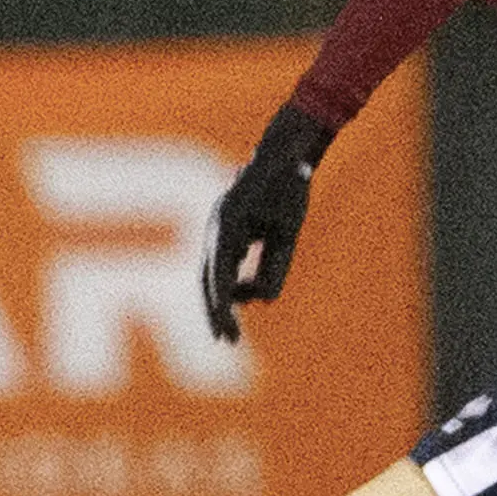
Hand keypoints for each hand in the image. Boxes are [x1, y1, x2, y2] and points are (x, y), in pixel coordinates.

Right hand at [200, 118, 323, 335]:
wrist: (283, 154)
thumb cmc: (290, 189)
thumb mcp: (289, 231)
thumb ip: (276, 265)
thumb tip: (265, 300)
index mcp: (228, 224)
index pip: (218, 276)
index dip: (222, 308)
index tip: (229, 333)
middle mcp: (216, 225)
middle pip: (207, 278)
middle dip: (215, 311)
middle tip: (228, 341)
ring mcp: (217, 225)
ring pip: (210, 272)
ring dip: (221, 299)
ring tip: (233, 329)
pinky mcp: (225, 227)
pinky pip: (219, 262)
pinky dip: (226, 283)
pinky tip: (241, 298)